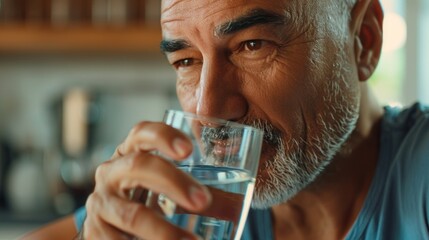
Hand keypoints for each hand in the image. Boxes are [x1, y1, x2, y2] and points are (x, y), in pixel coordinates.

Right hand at [82, 121, 211, 238]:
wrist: (108, 228)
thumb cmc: (144, 200)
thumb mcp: (169, 192)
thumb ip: (201, 195)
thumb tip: (239, 207)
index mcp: (131, 154)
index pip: (142, 133)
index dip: (163, 136)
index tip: (189, 149)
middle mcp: (111, 173)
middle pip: (139, 165)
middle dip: (173, 182)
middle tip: (203, 200)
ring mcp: (100, 203)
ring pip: (132, 214)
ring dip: (165, 231)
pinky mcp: (95, 233)